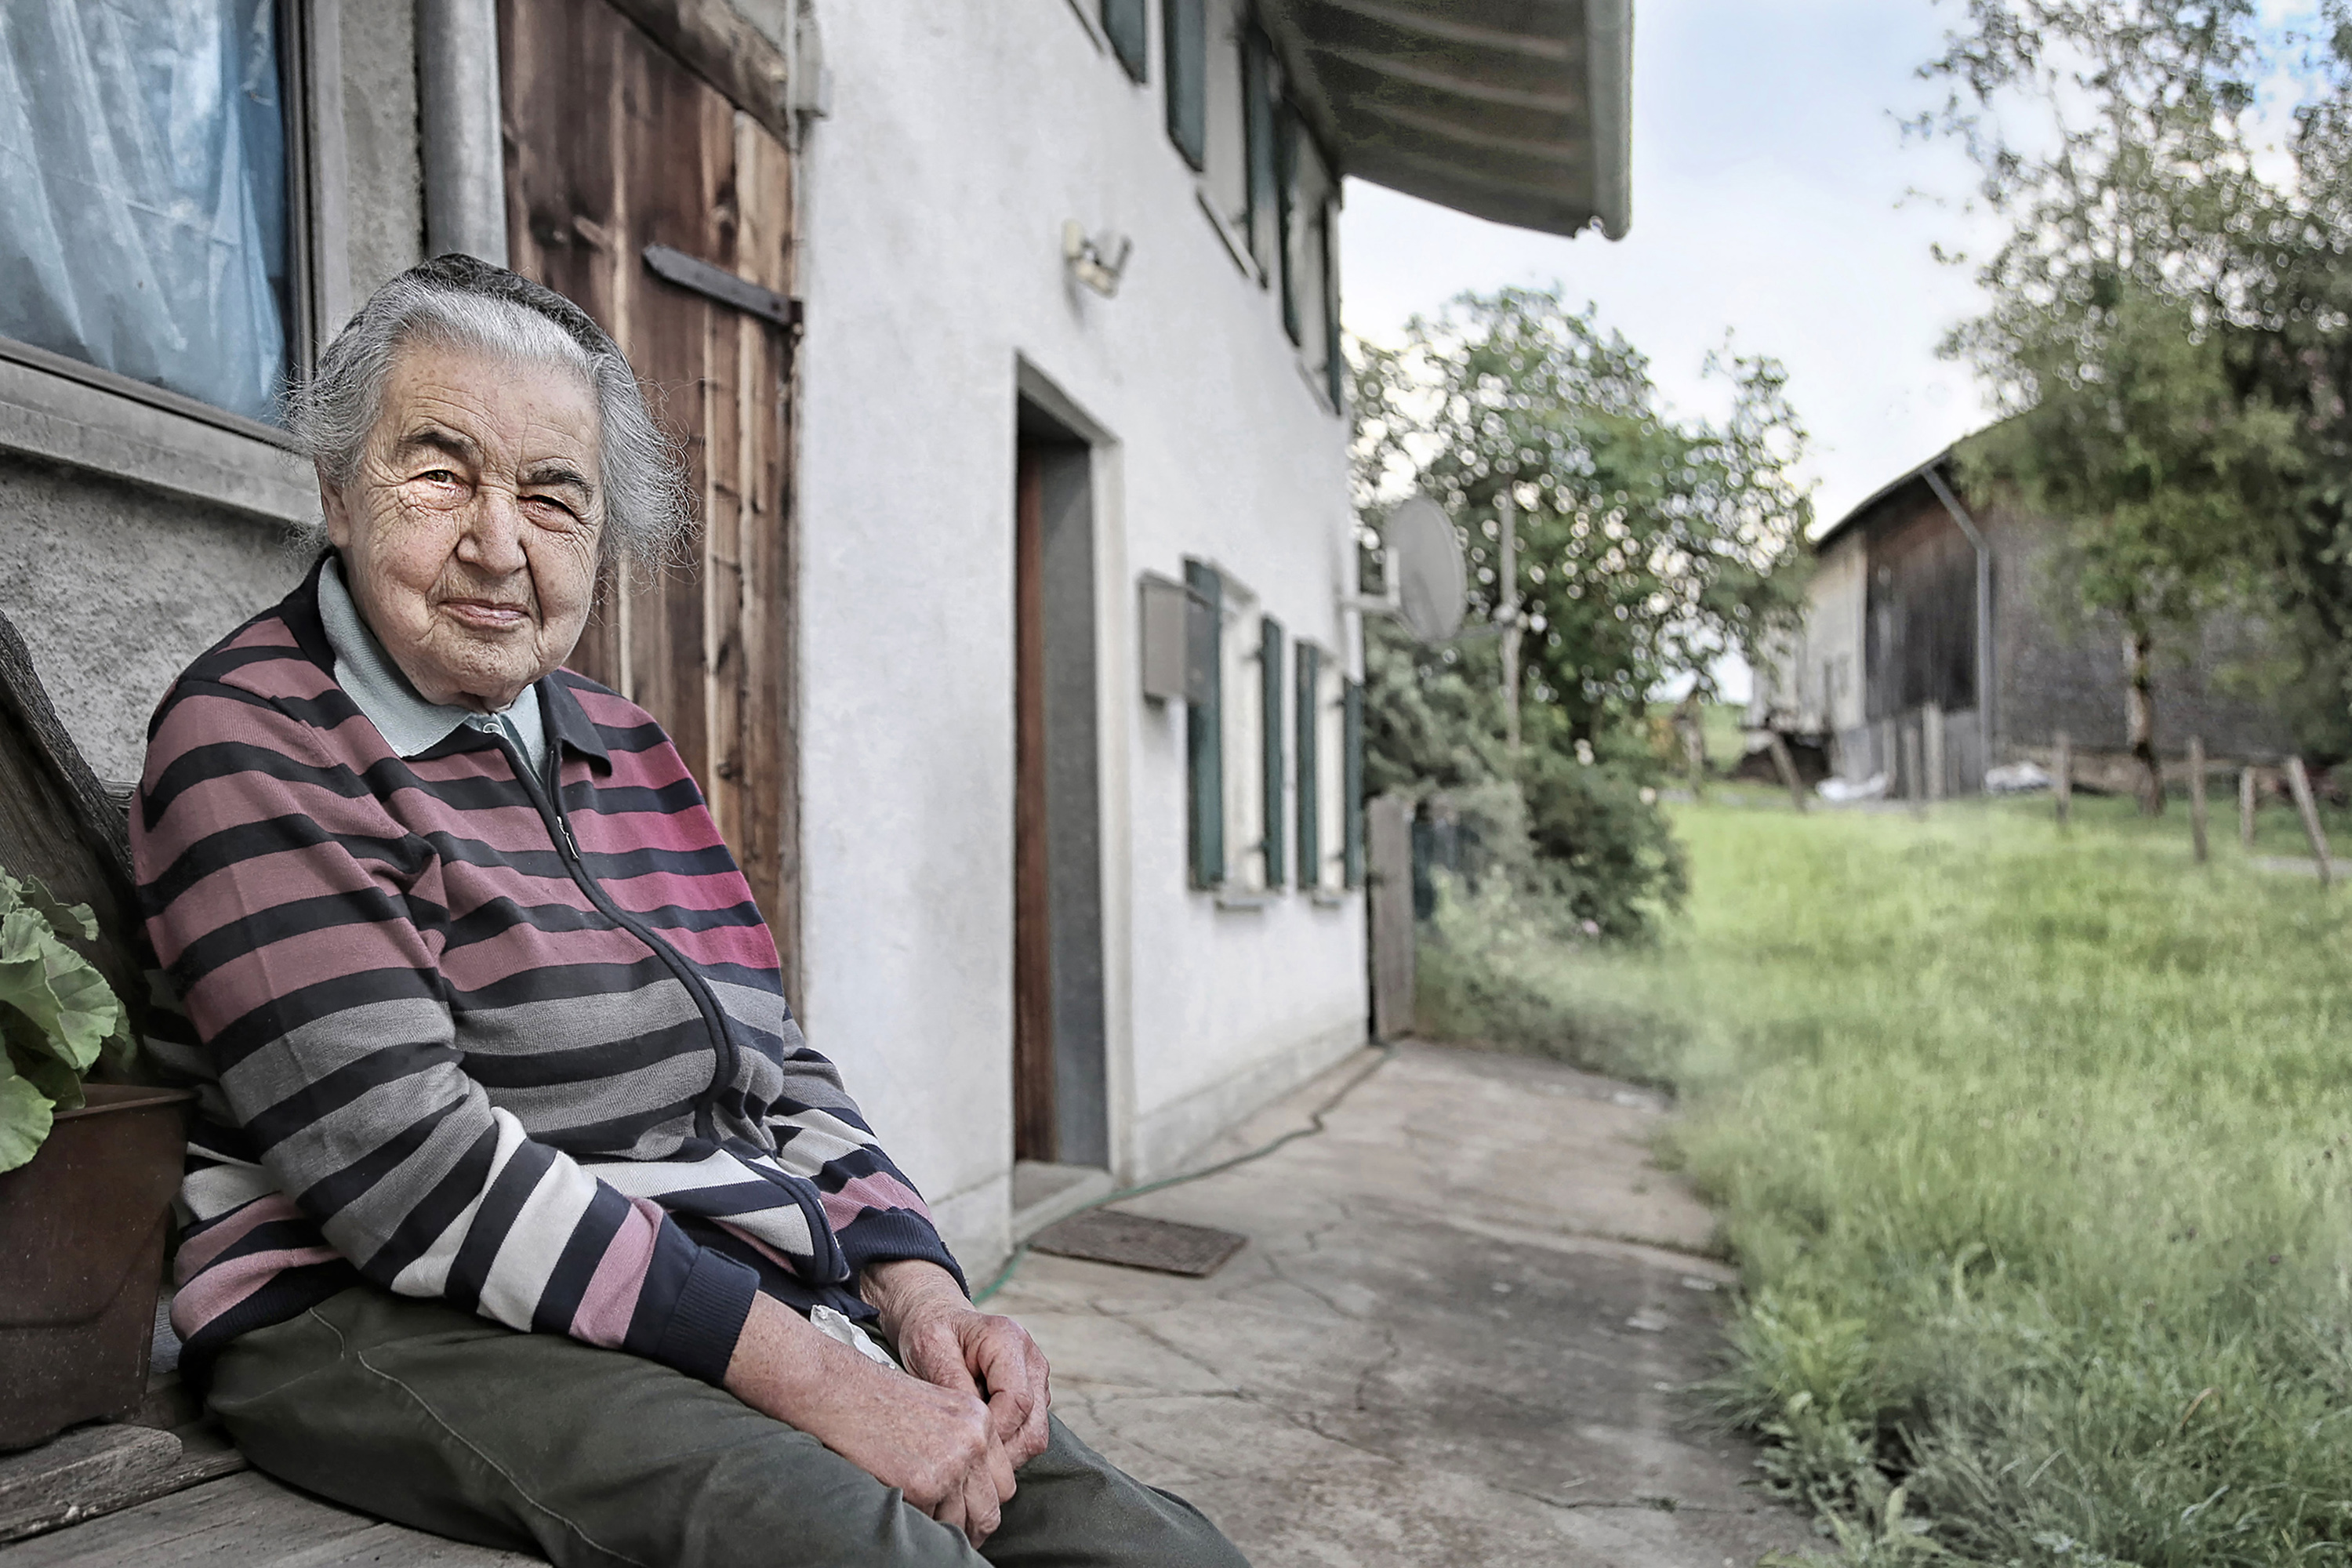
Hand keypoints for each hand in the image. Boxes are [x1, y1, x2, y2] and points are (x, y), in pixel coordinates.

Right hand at [725, 1293, 1014, 1544]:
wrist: (842, 1392)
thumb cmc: (880, 1402)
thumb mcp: (938, 1411)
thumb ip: (963, 1445)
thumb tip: (972, 1495)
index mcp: (981, 1422)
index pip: (1004, 1482)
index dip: (986, 1503)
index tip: (971, 1515)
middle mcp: (974, 1442)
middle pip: (990, 1509)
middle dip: (973, 1527)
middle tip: (954, 1536)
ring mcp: (951, 1464)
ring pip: (960, 1523)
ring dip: (942, 1527)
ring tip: (921, 1517)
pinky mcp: (923, 1483)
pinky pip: (928, 1523)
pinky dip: (914, 1520)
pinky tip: (898, 1502)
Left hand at [864, 1259, 1053, 1469]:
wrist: (939, 1318)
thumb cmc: (932, 1331)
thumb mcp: (929, 1348)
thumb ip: (952, 1384)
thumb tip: (971, 1428)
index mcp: (1008, 1339)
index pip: (1016, 1401)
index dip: (993, 1432)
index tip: (962, 1445)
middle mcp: (1032, 1358)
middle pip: (1033, 1426)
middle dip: (1001, 1452)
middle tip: (964, 1462)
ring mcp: (1037, 1378)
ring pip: (1035, 1435)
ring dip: (1005, 1453)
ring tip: (969, 1451)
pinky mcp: (1034, 1395)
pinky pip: (1028, 1434)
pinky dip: (1006, 1446)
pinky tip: (978, 1440)